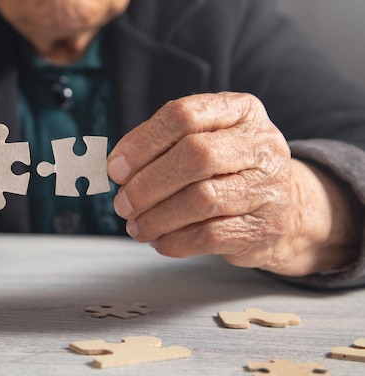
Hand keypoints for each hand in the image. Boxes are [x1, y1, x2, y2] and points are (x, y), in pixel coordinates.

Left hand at [107, 92, 358, 275]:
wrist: (286, 209)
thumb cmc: (227, 171)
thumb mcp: (204, 141)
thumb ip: (160, 145)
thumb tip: (114, 167)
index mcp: (240, 111)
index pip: (183, 115)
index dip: (141, 143)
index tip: (114, 169)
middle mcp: (260, 144)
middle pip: (194, 155)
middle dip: (147, 184)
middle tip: (122, 204)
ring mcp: (268, 187)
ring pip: (202, 199)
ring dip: (157, 217)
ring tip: (136, 227)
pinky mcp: (264, 227)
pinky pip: (210, 235)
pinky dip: (175, 241)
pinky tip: (160, 241)